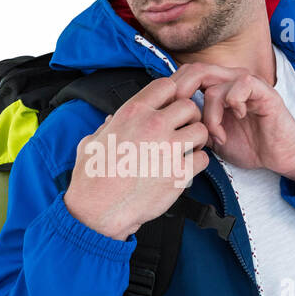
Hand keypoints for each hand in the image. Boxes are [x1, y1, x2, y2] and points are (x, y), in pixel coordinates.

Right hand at [63, 76, 210, 239]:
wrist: (98, 210)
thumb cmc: (92, 177)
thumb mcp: (92, 141)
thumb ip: (106, 127)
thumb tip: (111, 121)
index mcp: (132, 112)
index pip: (167, 85)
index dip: (171, 96)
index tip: (168, 109)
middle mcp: (153, 125)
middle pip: (189, 106)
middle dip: (188, 118)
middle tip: (181, 131)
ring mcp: (169, 148)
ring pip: (201, 131)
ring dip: (196, 140)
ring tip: (185, 150)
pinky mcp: (179, 173)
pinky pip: (203, 159)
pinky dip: (197, 164)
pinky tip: (184, 169)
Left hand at [168, 62, 294, 183]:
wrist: (279, 156)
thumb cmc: (249, 144)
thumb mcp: (212, 136)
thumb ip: (195, 123)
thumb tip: (171, 120)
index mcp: (218, 85)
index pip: (187, 73)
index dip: (173, 91)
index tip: (170, 117)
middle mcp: (231, 79)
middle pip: (196, 70)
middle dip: (184, 97)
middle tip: (185, 122)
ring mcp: (247, 83)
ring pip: (213, 87)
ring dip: (211, 116)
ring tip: (218, 135)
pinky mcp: (263, 90)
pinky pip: (239, 86)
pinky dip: (233, 107)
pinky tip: (239, 120)